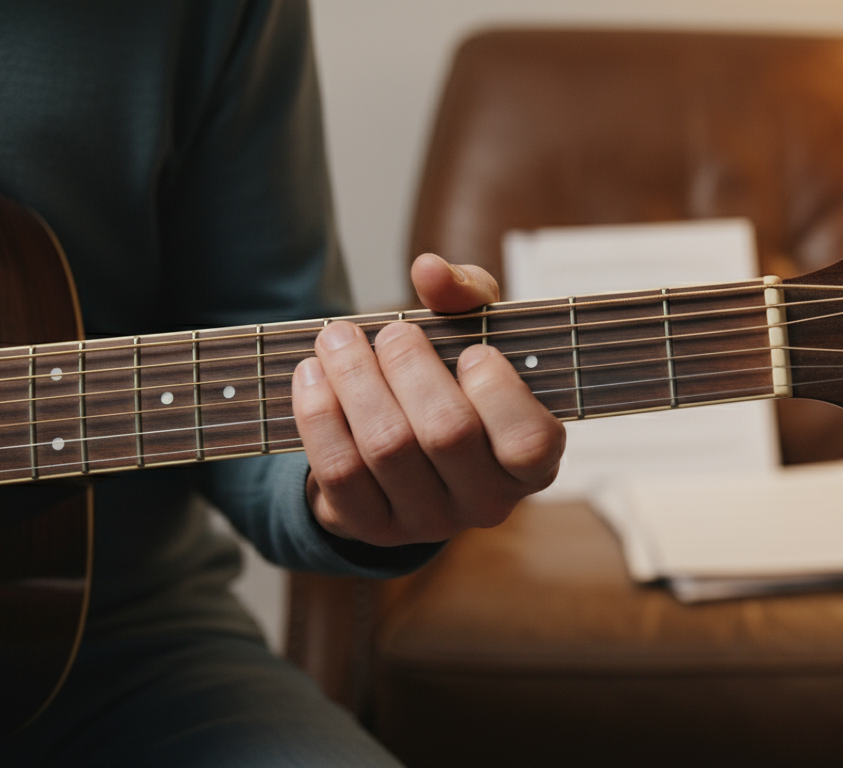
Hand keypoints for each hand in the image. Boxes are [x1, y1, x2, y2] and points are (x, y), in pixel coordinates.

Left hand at [291, 254, 565, 545]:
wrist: (403, 447)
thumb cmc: (455, 381)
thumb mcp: (476, 334)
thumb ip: (467, 296)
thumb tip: (429, 270)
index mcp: (532, 463)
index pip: (527, 442)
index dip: (498, 392)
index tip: (474, 351)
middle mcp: (486, 503)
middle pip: (446, 433)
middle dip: (410, 367)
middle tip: (391, 330)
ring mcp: (428, 522)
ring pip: (387, 448)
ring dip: (355, 379)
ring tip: (337, 338)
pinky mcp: (370, 528)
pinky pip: (339, 471)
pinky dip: (318, 414)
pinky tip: (311, 375)